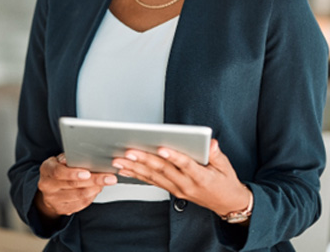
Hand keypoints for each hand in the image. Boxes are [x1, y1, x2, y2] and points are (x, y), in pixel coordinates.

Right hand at [36, 154, 117, 218]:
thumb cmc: (57, 168)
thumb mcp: (59, 159)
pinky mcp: (62, 209)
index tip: (88, 173)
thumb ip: (68, 157)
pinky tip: (98, 189)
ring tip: (106, 181)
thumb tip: (79, 155)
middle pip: (73, 185)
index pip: (58, 172)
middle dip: (94, 180)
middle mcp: (47, 186)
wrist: (48, 188)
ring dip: (96, 188)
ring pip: (79, 196)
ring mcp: (54, 200)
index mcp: (46, 170)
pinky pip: (80, 204)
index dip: (73, 173)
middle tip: (109, 177)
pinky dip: (92, 196)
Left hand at [112, 139, 250, 216]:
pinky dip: (137, 175)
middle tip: (129, 151)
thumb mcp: (226, 166)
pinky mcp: (172, 190)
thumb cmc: (225, 181)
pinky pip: (152, 182)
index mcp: (201, 177)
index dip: (173, 156)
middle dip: (144, 160)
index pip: (185, 165)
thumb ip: (217, 154)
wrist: (228, 204)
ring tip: (119, 160)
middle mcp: (186, 185)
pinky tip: (125, 169)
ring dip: (135, 168)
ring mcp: (177, 189)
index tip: (161, 148)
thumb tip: (211, 143)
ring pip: (153, 177)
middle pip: (163, 170)